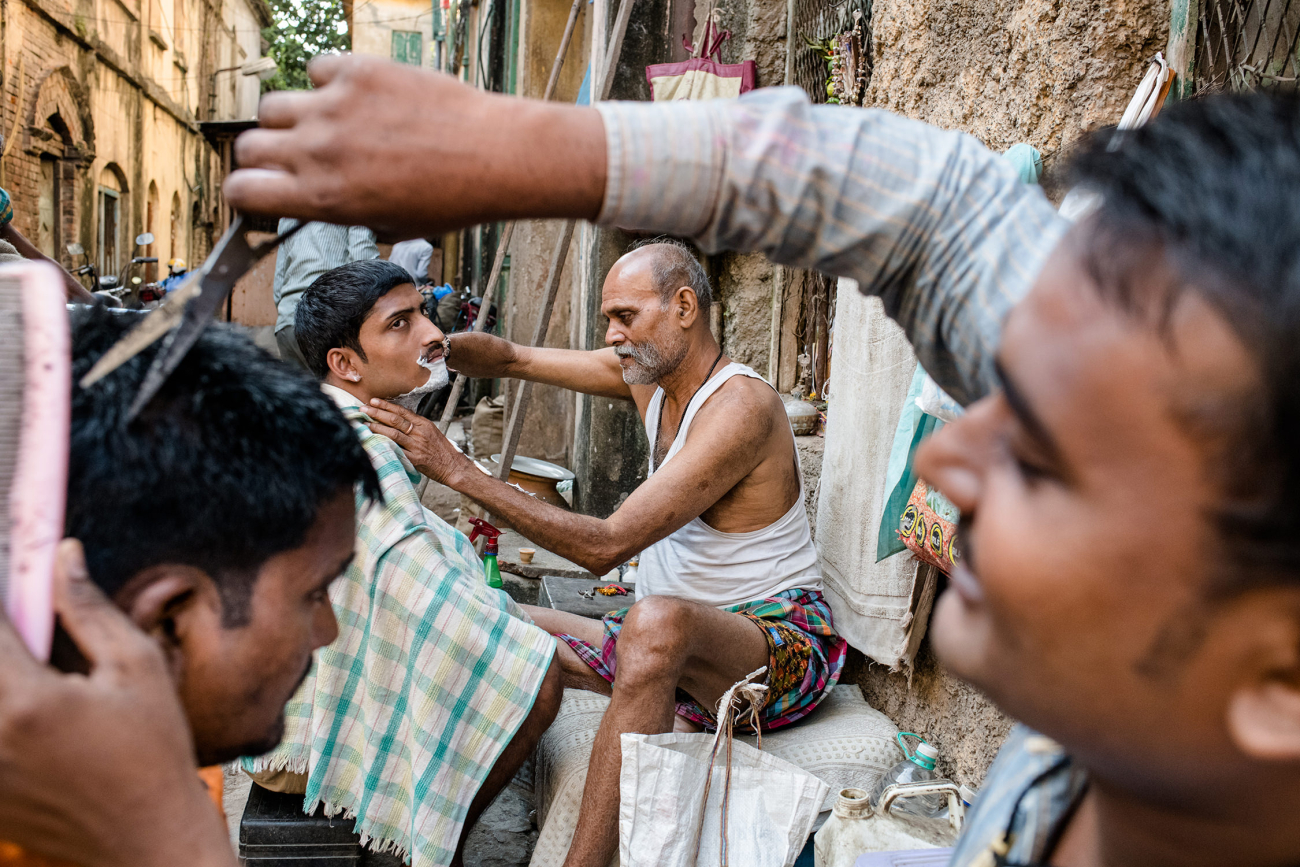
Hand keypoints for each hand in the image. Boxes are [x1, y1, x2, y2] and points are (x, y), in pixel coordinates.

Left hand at [0, 540, 235, 866]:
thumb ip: (90, 609)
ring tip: (38, 677)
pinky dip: (5, 708)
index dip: (4, 587)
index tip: (15, 568)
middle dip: (5, 633)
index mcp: (26, 701)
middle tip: (30, 634)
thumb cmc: (154, 757)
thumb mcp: (138, 669)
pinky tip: (35, 714)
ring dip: (4, 667)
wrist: (145, 842)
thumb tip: (64, 557)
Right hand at [224, 55, 605, 238]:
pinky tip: (356, 96)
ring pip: (274, 105)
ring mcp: (333, 107)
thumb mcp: (390, 226)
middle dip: (264, 155)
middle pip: (248, 146)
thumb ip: (343, 212)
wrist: (493, 155)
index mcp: (322, 199)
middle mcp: (318, 152)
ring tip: (325, 126)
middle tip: (292, 157)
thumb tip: (317, 201)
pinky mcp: (355, 70)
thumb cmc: (452, 199)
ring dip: (291, 118)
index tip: (259, 189)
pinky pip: (316, 69)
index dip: (245, 193)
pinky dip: (327, 82)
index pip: (241, 191)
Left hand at [367, 399, 476, 486]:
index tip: (373, 401)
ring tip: (365, 423)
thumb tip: (398, 419)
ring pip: (393, 434)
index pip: (402, 411)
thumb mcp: (431, 432)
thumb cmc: (442, 450)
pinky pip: (397, 451)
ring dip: (377, 427)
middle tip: (363, 408)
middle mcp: (420, 433)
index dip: (386, 405)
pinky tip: (375, 442)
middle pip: (395, 420)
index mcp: (424, 424)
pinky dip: (385, 445)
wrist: (454, 466)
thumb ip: (416, 425)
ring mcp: (417, 446)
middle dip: (377, 413)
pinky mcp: (415, 459)